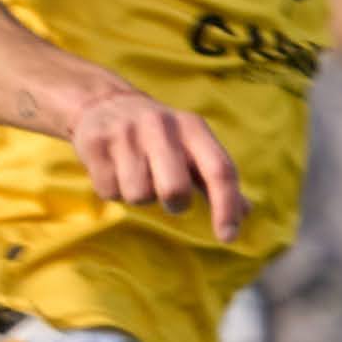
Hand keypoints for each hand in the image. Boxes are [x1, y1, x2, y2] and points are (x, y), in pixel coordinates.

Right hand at [62, 83, 242, 240]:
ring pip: (139, 195)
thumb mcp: (191, 146)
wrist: (104, 104)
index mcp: (192, 127)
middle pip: (175, 190)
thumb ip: (215, 179)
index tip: (228, 237)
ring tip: (135, 175)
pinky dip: (113, 191)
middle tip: (168, 197)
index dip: (227, 206)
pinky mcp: (95, 143)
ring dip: (139, 196)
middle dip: (174, 204)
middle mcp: (161, 126)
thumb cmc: (158, 136)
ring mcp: (125, 133)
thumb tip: (247, 213)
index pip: (219, 170)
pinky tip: (114, 170)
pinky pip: (109, 191)